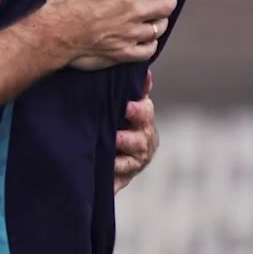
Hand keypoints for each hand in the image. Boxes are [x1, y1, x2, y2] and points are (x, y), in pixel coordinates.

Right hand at [46, 0, 183, 70]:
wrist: (54, 32)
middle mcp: (138, 10)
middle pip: (169, 3)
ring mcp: (132, 34)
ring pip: (161, 27)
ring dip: (159, 19)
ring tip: (151, 15)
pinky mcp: (125, 53)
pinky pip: (149, 50)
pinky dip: (150, 43)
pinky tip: (143, 37)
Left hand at [114, 73, 157, 192]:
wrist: (117, 148)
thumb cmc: (122, 118)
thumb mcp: (129, 101)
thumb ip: (137, 89)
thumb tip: (146, 73)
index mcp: (144, 120)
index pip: (145, 114)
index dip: (137, 111)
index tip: (127, 107)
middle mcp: (144, 141)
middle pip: (140, 141)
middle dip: (128, 139)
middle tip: (116, 137)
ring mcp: (136, 161)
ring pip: (130, 163)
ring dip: (120, 162)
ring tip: (110, 161)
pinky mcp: (125, 177)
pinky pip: (120, 180)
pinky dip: (114, 180)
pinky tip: (106, 178)